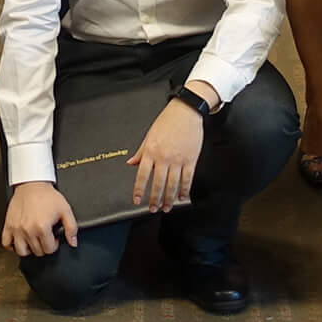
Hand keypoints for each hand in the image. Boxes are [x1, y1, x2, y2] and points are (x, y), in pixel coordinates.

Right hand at [1, 182, 81, 258]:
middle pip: (37, 251)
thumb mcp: (65, 210)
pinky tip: (20, 240)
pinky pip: (6, 243)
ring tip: (33, 240)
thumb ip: (71, 228)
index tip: (53, 238)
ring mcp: (17, 229)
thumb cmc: (46, 195)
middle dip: (43, 246)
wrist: (32, 184)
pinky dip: (12, 245)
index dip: (54, 244)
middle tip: (45, 236)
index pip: (49, 249)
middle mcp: (28, 230)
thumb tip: (72, 242)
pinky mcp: (8, 225)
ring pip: (22, 251)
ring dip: (29, 249)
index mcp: (42, 227)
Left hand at [131, 96, 208, 210]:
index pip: (142, 176)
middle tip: (153, 209)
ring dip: (169, 199)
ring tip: (166, 207)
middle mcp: (164, 157)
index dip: (138, 190)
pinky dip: (185, 190)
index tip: (136, 200)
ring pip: (173, 185)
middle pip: (158, 184)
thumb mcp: (149, 136)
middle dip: (155, 199)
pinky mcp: (191, 159)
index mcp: (151, 151)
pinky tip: (182, 197)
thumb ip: (141, 152)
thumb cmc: (167, 122)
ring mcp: (178, 159)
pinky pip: (187, 178)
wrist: (186, 112)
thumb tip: (131, 164)